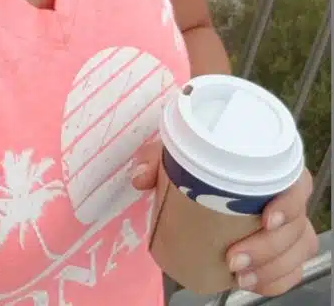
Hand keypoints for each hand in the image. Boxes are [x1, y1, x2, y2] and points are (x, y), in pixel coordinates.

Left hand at [132, 146, 319, 298]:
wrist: (201, 186)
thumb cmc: (198, 164)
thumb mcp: (176, 156)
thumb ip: (158, 158)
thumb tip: (140, 176)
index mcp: (271, 168)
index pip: (298, 183)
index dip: (290, 203)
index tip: (267, 218)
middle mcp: (286, 198)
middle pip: (298, 227)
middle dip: (269, 249)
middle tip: (233, 259)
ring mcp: (287, 228)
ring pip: (298, 252)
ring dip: (272, 268)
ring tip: (238, 277)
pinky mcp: (281, 251)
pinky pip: (291, 271)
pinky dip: (276, 281)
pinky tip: (250, 283)